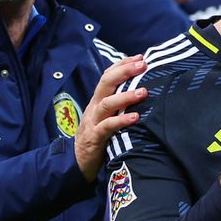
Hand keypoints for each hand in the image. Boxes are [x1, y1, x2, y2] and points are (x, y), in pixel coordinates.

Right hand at [75, 54, 147, 181]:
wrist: (76, 163)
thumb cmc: (97, 137)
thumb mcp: (106, 117)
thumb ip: (118, 104)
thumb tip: (140, 91)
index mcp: (97, 100)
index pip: (108, 76)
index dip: (122, 65)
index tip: (140, 57)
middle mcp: (94, 107)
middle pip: (106, 83)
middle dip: (124, 71)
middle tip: (142, 65)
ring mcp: (93, 122)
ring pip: (106, 104)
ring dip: (125, 96)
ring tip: (143, 92)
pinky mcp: (94, 138)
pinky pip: (107, 127)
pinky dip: (121, 121)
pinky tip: (135, 117)